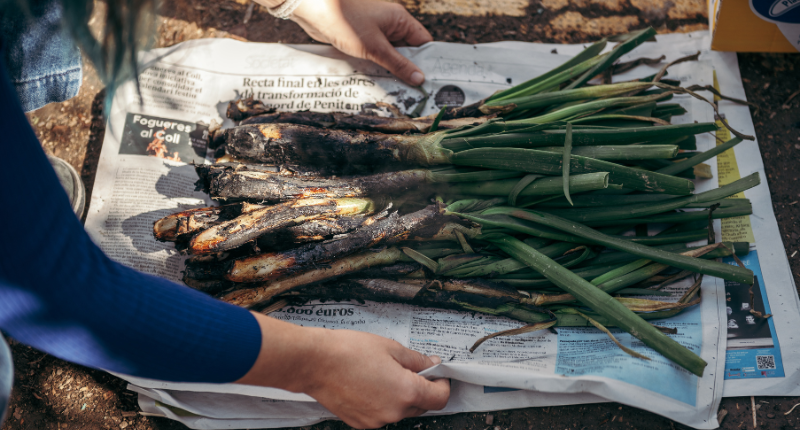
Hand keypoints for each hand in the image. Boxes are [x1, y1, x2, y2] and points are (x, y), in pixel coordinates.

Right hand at [237, 312, 449, 428]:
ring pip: (400, 411)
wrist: (314, 362)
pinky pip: (381, 414)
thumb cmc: (349, 351)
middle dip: (421, 389)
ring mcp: (376, 421)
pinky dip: (382, 402)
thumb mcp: (391, 348)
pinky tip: (369, 384)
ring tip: (383, 374)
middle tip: (409, 368)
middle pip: (421, 406)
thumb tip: (432, 365)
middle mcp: (394, 412)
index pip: (440, 398)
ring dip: (400, 396)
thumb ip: (417, 360)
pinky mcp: (360, 423)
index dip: (442, 384)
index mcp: (406, 392)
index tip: (438, 374)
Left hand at [288, 0, 432, 85]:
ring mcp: (376, 32)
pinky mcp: (362, 39)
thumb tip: (420, 78)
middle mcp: (391, 25)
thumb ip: (398, 64)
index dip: (428, 61)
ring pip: (391, 55)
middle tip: (414, 92)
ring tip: (398, 90)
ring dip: (392, 70)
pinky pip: (376, 56)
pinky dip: (378, 67)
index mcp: (400, 20)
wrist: (313, 10)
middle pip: (408, 52)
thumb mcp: (375, 47)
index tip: (432, 81)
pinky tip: (379, 81)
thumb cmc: (345, 21)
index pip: (423, 43)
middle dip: (409, 70)